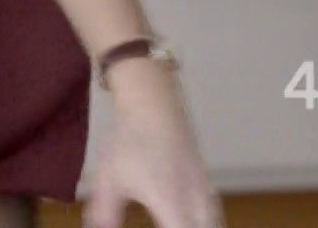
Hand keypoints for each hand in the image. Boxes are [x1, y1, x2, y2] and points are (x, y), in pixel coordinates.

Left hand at [84, 67, 223, 227]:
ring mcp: (207, 196)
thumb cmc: (130, 141)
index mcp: (173, 205)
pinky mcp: (208, 190)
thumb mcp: (109, 182)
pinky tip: (182, 224)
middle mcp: (197, 204)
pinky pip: (213, 223)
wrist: (154, 103)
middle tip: (161, 226)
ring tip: (167, 222)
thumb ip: (104, 218)